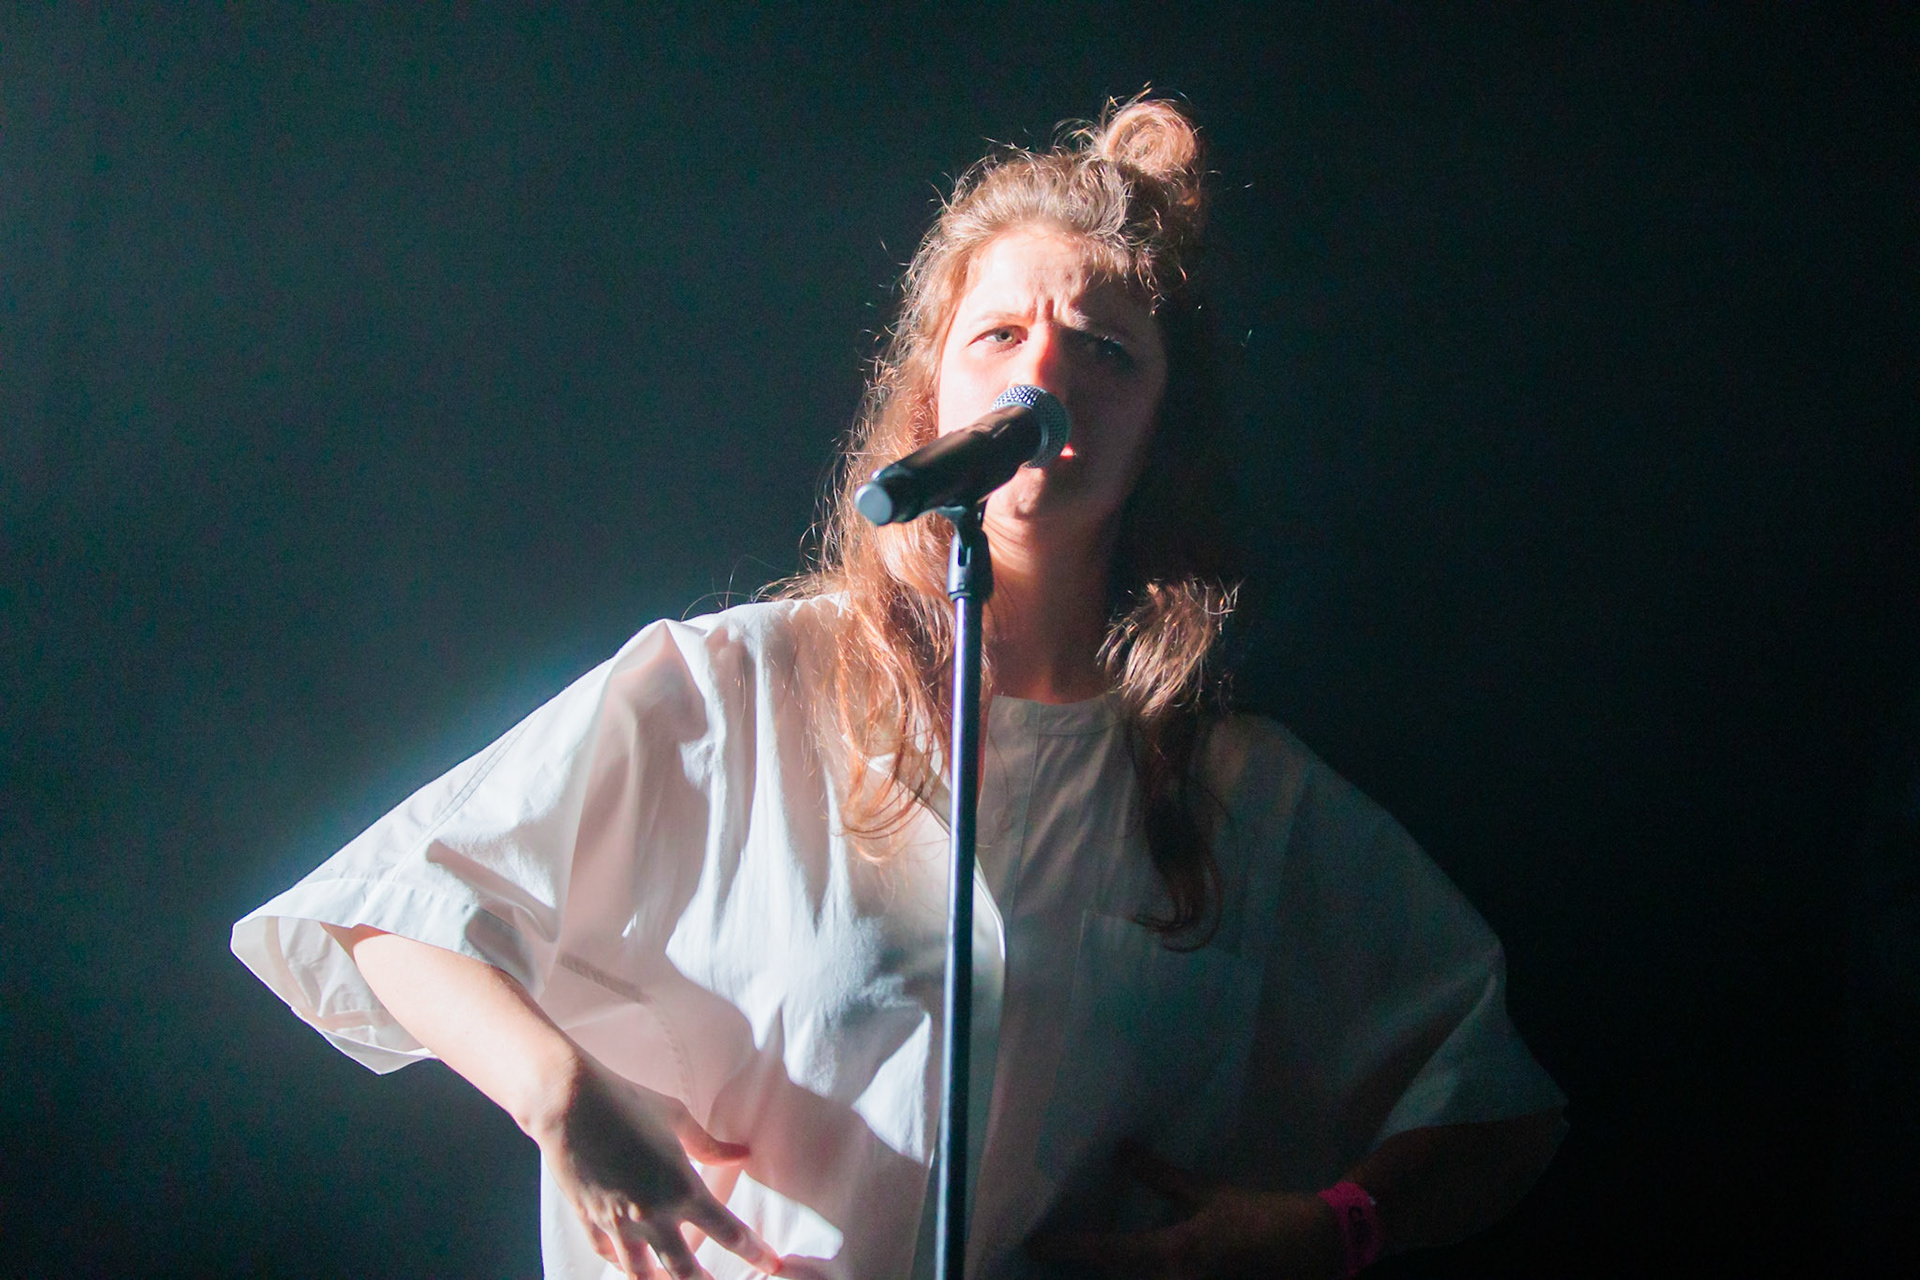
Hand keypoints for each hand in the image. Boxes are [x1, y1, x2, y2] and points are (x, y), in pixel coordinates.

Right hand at [531, 1056, 783, 1278]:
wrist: (569, 1105)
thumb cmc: (627, 1103)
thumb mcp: (676, 1120)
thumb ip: (710, 1146)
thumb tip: (742, 1153)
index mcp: (682, 1188)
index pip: (728, 1232)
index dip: (753, 1251)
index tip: (769, 1262)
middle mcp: (653, 1215)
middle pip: (686, 1271)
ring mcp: (619, 1224)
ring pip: (644, 1276)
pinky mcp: (591, 1222)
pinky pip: (610, 1257)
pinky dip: (623, 1265)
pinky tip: (632, 1266)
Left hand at [1029, 1146, 1342, 1279]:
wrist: (1320, 1245)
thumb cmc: (1263, 1216)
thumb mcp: (1209, 1196)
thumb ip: (1161, 1177)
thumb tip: (1122, 1150)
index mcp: (1176, 1254)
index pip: (1109, 1253)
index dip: (1069, 1248)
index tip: (1035, 1245)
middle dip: (1091, 1271)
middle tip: (1056, 1256)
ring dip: (1121, 1277)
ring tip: (1092, 1265)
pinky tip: (1141, 1270)